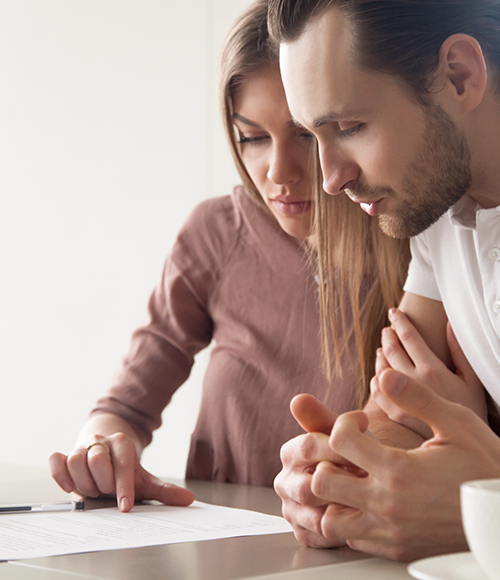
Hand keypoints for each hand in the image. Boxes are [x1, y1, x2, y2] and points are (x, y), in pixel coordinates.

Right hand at [48, 433, 193, 511]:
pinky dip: (60, 473)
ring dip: (83, 481)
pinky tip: (69, 486)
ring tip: (92, 490)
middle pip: (97, 459)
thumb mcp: (143, 479)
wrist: (105, 452)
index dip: (124, 487)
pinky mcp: (65, 453)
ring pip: (76, 460)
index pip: (124, 464)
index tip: (125, 506)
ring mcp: (82, 446)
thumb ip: (164, 491)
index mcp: (123, 443)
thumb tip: (188, 500)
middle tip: (106, 492)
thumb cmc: (124, 470)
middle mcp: (101, 441)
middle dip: (102, 482)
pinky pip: (56, 459)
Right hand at [274, 394, 360, 547]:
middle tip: (368, 480)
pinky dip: (340, 529)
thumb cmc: (355, 454)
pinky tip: (360, 518)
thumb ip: (322, 416)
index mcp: (291, 453)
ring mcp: (292, 509)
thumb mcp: (343, 433)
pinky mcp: (303, 532)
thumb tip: (298, 399)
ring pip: (313, 514)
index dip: (338, 447)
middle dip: (342, 484)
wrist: (367, 481)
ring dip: (342, 508)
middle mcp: (286, 481)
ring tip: (367, 500)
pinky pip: (319, 536)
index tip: (365, 446)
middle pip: (307, 486)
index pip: (308, 447)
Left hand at [311, 369, 499, 560]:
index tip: (359, 423)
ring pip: (330, 520)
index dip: (343, 423)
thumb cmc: (485, 465)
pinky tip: (366, 498)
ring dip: (333, 496)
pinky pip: (352, 539)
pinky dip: (349, 518)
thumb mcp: (457, 423)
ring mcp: (391, 533)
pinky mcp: (396, 549)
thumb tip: (384, 376)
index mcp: (400, 471)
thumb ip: (417, 398)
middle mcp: (389, 506)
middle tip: (346, 451)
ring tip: (352, 476)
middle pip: (322, 483)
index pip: (340, 441)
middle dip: (327, 460)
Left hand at [371, 308, 486, 437]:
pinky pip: (377, 394)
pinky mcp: (396, 417)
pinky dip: (376, 380)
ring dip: (381, 356)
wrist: (469, 452)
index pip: (409, 338)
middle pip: (392, 351)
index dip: (400, 322)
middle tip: (387, 330)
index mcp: (433, 371)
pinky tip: (378, 376)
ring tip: (382, 348)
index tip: (394, 312)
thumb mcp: (473, 381)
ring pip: (381, 370)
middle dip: (388, 336)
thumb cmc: (474, 413)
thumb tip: (448, 326)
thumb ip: (459, 352)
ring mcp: (401, 401)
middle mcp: (413, 384)